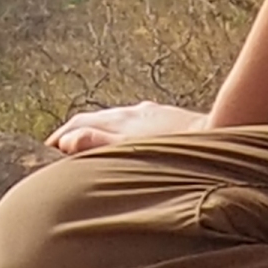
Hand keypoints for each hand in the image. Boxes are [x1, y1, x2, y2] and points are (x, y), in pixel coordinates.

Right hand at [47, 99, 210, 154]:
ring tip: (92, 152)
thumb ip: (99, 146)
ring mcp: (151, 114)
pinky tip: (131, 147)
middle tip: (60, 154)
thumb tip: (68, 141)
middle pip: (93, 121)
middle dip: (74, 135)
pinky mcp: (168, 119)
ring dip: (98, 134)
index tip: (44, 154)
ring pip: (115, 121)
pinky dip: (122, 134)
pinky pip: (136, 124)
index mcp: (118, 121)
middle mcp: (131, 113)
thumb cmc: (179, 151)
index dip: (58, 139)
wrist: (223, 132)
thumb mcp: (133, 152)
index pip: (76, 126)